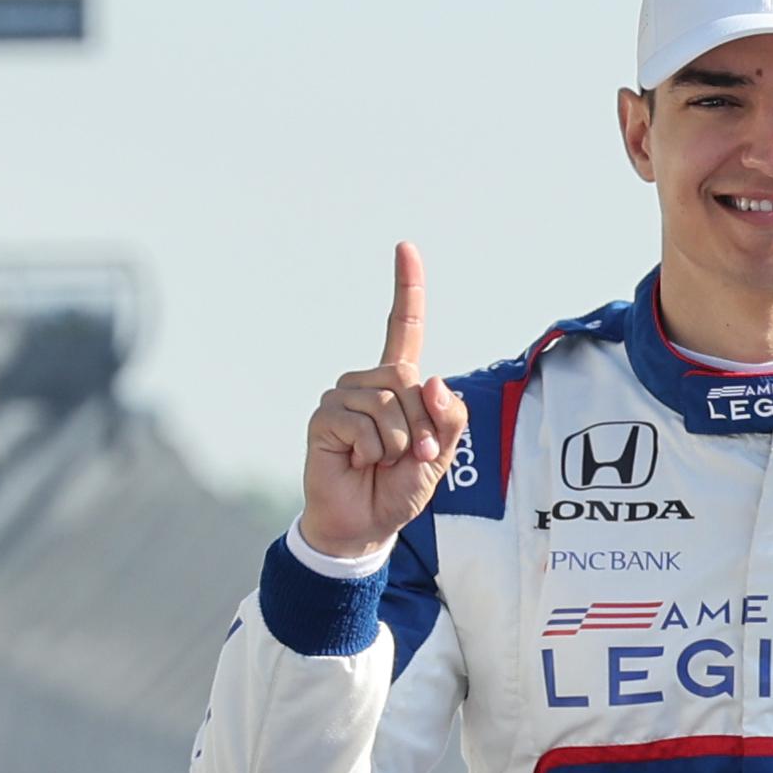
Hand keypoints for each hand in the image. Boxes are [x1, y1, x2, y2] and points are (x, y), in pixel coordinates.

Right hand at [300, 242, 468, 560]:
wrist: (366, 524)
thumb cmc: (400, 486)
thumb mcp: (441, 455)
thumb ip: (449, 419)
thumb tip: (432, 381)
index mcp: (398, 384)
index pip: (403, 328)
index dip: (406, 289)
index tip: (405, 248)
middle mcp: (368, 383)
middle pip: (406, 379)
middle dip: (422, 426)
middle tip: (415, 457)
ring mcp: (342, 397)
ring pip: (387, 403)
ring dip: (399, 441)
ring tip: (384, 461)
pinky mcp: (323, 417)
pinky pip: (361, 422)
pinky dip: (372, 449)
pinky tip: (359, 460)